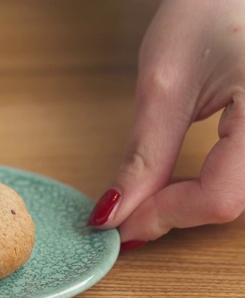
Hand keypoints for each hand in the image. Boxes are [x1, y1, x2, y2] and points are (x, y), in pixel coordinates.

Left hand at [88, 0, 244, 249]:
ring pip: (242, 194)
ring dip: (196, 203)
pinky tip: (186, 182)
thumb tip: (116, 212)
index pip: (219, 197)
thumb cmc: (210, 9)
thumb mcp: (166, 83)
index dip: (163, 217)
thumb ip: (144, 155)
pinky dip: (214, 185)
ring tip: (154, 197)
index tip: (118, 225)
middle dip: (177, 212)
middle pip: (234, 201)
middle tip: (130, 213)